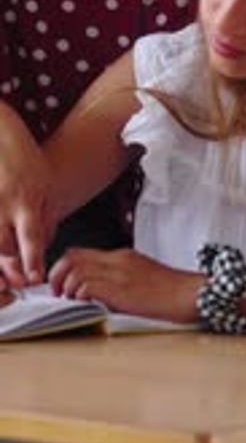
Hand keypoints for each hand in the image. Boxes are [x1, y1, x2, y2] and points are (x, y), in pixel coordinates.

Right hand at [0, 103, 54, 286]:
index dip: (32, 261)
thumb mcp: (45, 183)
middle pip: (4, 248)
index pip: (31, 237)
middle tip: (18, 285)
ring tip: (6, 275)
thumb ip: (45, 216)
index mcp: (28, 198)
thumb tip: (43, 247)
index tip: (33, 278)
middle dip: (10, 270)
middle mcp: (5, 203)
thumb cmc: (24, 157)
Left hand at [48, 247, 200, 321]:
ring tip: (70, 300)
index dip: (64, 268)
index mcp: (122, 256)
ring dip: (66, 287)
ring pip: (76, 270)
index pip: (82, 252)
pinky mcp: (122, 290)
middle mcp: (118, 260)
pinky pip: (89, 285)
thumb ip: (120, 278)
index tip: (61, 284)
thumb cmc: (172, 291)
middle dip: (57, 274)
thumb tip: (96, 291)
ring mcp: (120, 273)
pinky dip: (79, 295)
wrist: (191, 293)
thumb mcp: (143, 276)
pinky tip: (85, 304)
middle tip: (57, 293)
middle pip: (73, 256)